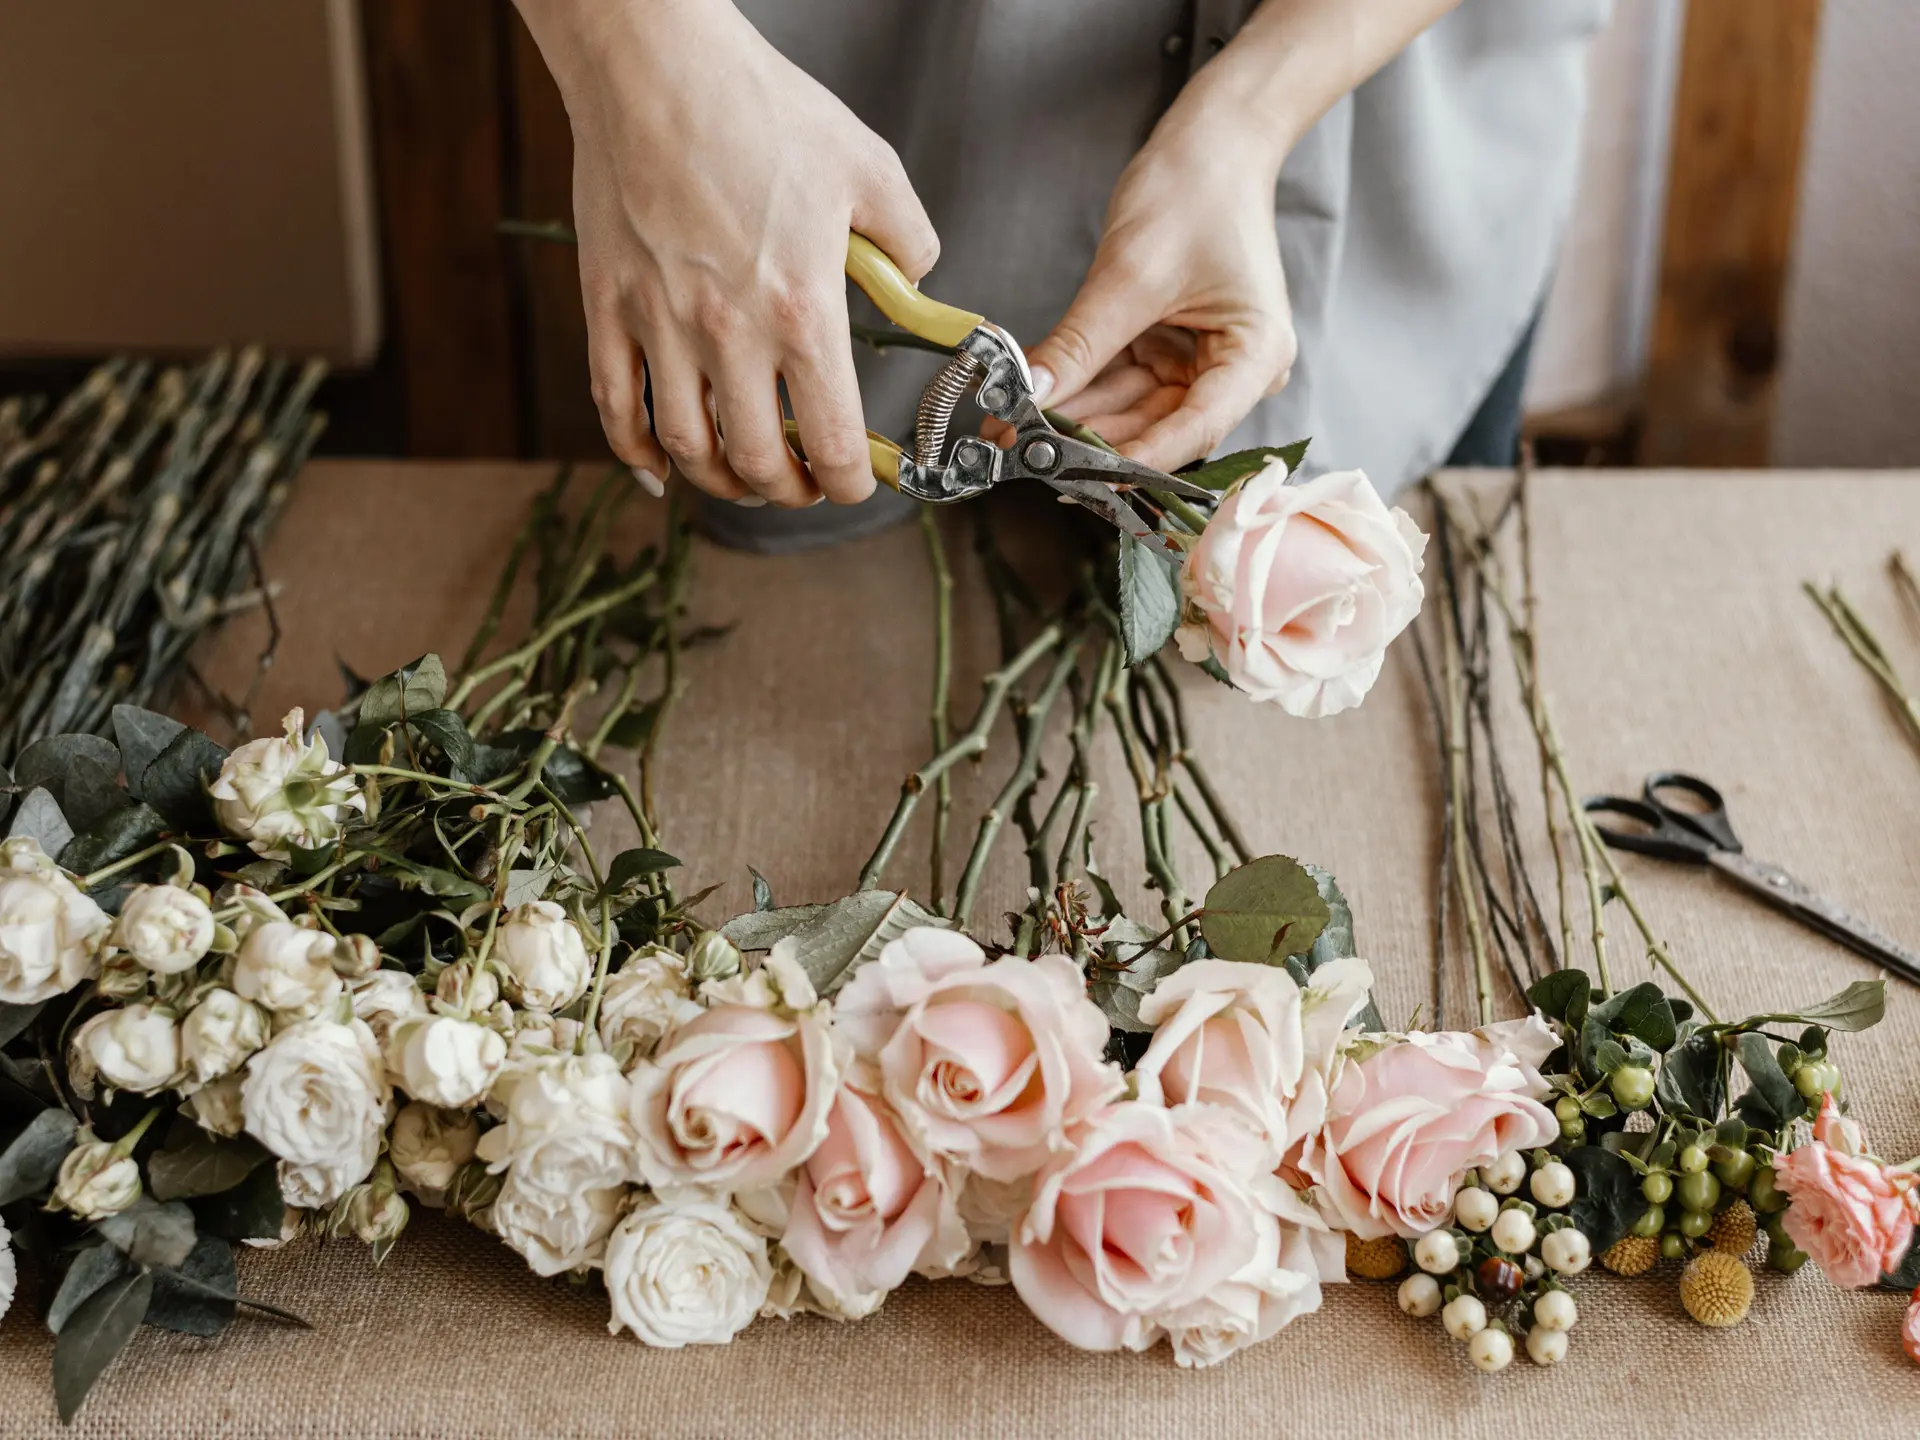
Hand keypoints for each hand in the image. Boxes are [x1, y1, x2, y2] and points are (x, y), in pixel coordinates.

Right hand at [521, 0, 937, 504]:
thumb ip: (909, 242)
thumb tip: (916, 284)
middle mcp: (728, 333)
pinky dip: (636, 454)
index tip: (855, 483)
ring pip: (687, 448)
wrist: (656, 68)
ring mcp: (659, 325)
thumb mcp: (869, 170)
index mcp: (801, 311)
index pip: (830, 440)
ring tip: (744, 479)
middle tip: (801, 484)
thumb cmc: (760, 109)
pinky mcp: (608, 307)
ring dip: (721, 483)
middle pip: (756, 461)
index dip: (849, 483)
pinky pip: (615, 406)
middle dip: (788, 492)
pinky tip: (660, 469)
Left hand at [1022, 107, 1294, 473]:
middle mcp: (1234, 370)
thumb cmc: (1197, 192)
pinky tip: (1027, 398)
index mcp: (1256, 356)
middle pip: (1158, 425)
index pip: (1196, 426)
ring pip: (1129, 409)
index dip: (1136, 456)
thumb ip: (1082, 343)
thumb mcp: (1131, 274)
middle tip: (1022, 450)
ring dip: (1072, 419)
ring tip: (1011, 427)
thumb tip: (1032, 394)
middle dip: (1088, 439)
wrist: (1212, 143)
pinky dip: (1074, 387)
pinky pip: (1116, 380)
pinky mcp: (1165, 348)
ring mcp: (1198, 361)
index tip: (1078, 474)